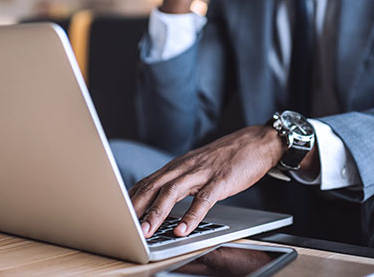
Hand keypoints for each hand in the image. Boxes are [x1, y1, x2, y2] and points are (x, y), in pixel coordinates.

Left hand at [129, 125, 283, 237]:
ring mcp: (202, 173)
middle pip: (153, 187)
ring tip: (147, 231)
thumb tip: (158, 198)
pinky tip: (183, 230)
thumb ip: (178, 181)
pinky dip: (191, 216)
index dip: (130, 199)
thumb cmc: (226, 157)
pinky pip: (204, 200)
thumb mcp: (196, 167)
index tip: (115, 214)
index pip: (147, 182)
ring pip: (173, 192)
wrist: (257, 142)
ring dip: (157, 213)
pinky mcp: (221, 180)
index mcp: (177, 166)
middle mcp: (185, 167)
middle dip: (136, 207)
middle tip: (122, 226)